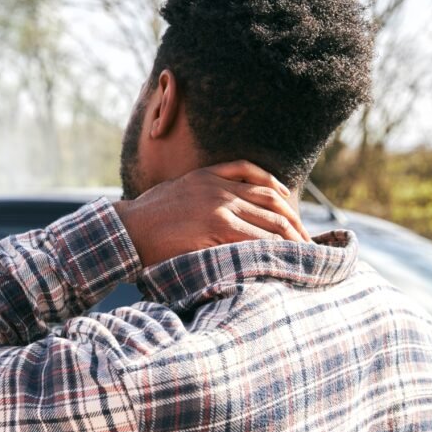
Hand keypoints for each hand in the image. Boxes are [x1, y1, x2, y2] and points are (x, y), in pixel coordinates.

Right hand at [113, 160, 311, 267]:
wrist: (126, 229)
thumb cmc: (144, 218)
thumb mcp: (174, 192)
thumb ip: (199, 192)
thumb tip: (216, 210)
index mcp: (209, 175)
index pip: (258, 178)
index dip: (281, 196)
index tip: (291, 213)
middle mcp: (219, 187)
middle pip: (271, 200)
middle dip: (293, 222)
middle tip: (306, 240)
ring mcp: (219, 206)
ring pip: (269, 220)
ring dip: (290, 238)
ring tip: (302, 253)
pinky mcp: (216, 227)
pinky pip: (255, 237)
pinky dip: (272, 248)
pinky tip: (282, 257)